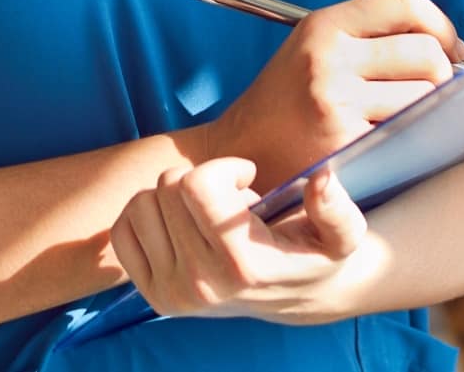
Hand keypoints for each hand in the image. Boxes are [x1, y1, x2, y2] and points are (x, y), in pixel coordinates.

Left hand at [108, 157, 377, 324]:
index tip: (246, 177)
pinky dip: (147, 216)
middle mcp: (202, 285)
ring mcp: (172, 294)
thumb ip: (336, 208)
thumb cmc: (316, 252)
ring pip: (142, 203)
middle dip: (201, 179)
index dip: (224, 167)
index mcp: (243, 266)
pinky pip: (122, 230)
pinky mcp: (151, 295)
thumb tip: (321, 179)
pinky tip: (180, 225)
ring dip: (174, 197)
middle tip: (230, 200)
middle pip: (169, 186)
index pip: (197, 186)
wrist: (297, 296)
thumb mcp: (342, 233)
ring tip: (209, 216)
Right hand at [202, 0, 463, 192]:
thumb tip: (443, 43)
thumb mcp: (314, 46)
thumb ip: (368, 35)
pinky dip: (413, 138)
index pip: (406, 2)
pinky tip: (399, 141)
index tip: (450, 46)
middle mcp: (330, 58)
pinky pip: (406, 135)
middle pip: (426, 52)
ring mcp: (337, 103)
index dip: (441, 24)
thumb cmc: (284, 99)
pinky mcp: (344, 145)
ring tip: (416, 115)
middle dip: (444, 72)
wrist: (241, 149)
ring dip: (432, 109)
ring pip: (424, 97)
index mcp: (325, 25)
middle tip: (437, 88)